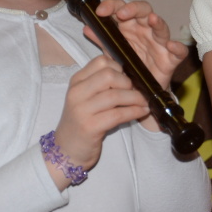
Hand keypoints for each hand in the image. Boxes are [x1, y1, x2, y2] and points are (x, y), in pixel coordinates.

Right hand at [52, 55, 149, 182]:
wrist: (67, 150)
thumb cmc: (83, 121)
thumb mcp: (88, 97)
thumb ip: (103, 84)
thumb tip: (133, 75)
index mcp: (77, 81)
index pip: (101, 61)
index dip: (119, 68)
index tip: (128, 79)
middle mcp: (76, 92)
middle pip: (109, 76)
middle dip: (128, 83)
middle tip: (136, 92)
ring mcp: (81, 110)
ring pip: (115, 95)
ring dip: (135, 98)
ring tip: (144, 102)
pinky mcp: (89, 127)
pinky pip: (117, 115)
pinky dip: (134, 112)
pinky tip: (142, 112)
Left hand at [92, 0, 187, 88]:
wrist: (141, 91)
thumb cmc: (130, 66)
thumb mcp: (112, 53)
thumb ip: (101, 40)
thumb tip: (86, 28)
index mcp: (130, 27)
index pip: (122, 8)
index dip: (112, 6)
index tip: (100, 11)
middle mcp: (146, 31)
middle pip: (144, 11)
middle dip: (133, 9)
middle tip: (121, 14)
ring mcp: (160, 43)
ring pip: (161, 28)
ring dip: (157, 22)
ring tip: (152, 19)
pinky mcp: (171, 59)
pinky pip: (179, 52)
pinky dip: (177, 48)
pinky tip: (172, 46)